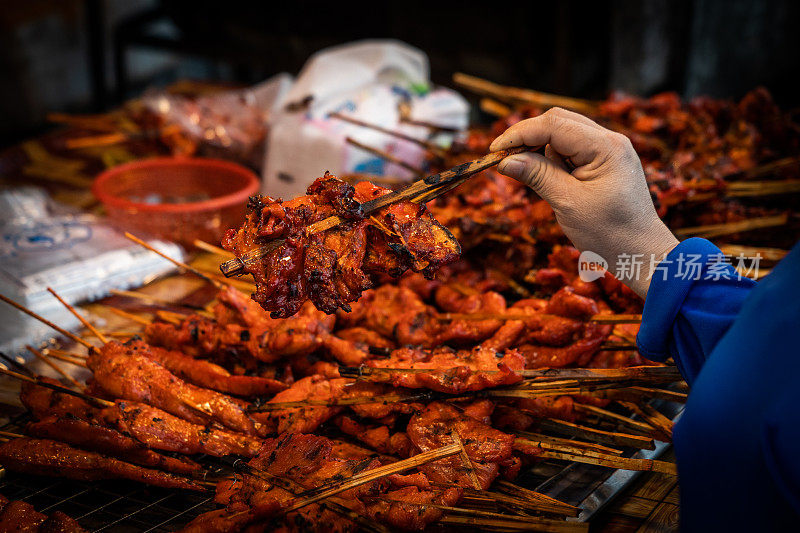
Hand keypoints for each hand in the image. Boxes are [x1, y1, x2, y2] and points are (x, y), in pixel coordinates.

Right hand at [490, 107, 677, 297]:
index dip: (520, 134)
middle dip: (528, 137)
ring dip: (540, 150)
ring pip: (563, 134)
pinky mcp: (604, 162)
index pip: (554, 125)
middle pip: (558, 121)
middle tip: (504, 159)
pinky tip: (546, 178)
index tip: (495, 151)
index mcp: (605, 147)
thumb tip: (505, 161)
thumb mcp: (567, 203)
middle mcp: (610, 141)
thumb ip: (537, 176)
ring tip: (528, 175)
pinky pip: (572, 150)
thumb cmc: (609, 233)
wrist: (640, 253)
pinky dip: (552, 159)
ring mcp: (609, 150)